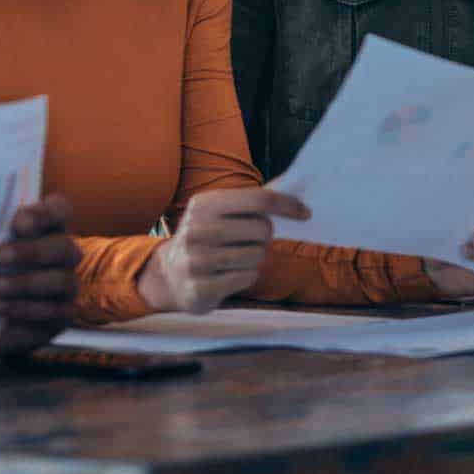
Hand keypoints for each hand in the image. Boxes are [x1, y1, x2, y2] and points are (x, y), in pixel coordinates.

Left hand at [0, 194, 79, 355]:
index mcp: (46, 230)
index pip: (60, 210)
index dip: (47, 213)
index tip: (20, 223)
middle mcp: (62, 255)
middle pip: (64, 246)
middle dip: (32, 251)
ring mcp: (66, 285)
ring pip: (62, 280)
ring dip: (24, 283)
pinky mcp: (63, 314)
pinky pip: (55, 310)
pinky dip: (25, 308)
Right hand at [135, 188, 309, 313]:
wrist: (168, 275)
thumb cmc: (208, 237)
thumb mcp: (221, 211)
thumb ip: (255, 199)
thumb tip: (295, 185)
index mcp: (204, 204)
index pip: (259, 199)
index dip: (287, 205)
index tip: (305, 212)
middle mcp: (196, 229)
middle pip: (263, 229)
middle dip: (264, 237)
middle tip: (249, 241)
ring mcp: (195, 261)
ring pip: (257, 255)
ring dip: (255, 258)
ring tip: (235, 258)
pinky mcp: (199, 288)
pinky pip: (248, 277)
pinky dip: (246, 276)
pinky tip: (228, 275)